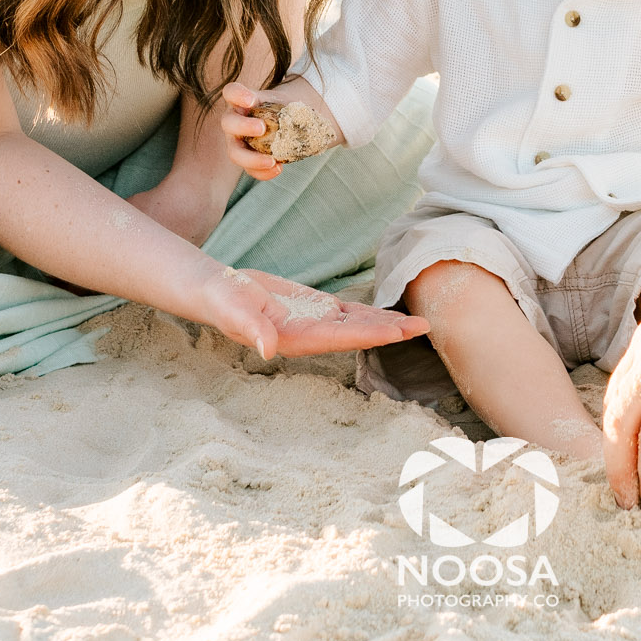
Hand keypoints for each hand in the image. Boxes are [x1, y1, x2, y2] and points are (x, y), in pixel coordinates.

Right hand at [188, 265, 428, 359]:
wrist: (216, 291)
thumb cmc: (223, 300)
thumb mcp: (234, 311)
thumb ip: (251, 329)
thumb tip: (267, 349)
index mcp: (296, 338)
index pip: (340, 337)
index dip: (369, 334)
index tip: (397, 332)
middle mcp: (311, 334)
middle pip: (358, 333)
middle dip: (390, 331)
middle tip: (424, 327)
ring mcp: (314, 321)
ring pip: (357, 322)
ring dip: (386, 322)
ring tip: (417, 322)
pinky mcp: (313, 307)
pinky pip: (347, 311)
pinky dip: (369, 312)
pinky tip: (389, 312)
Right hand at [217, 81, 284, 179]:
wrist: (288, 123)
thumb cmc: (284, 108)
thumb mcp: (286, 101)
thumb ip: (291, 106)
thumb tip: (308, 115)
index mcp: (241, 101)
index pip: (231, 92)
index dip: (237, 95)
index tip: (251, 100)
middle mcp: (234, 121)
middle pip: (228, 123)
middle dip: (243, 126)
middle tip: (262, 128)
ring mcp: (237, 142)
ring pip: (235, 152)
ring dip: (252, 158)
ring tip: (272, 161)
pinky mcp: (247, 159)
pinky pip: (250, 170)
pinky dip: (263, 172)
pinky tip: (278, 168)